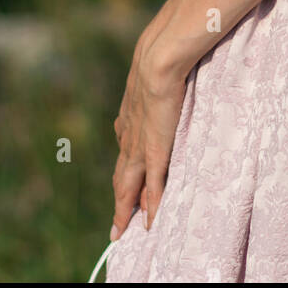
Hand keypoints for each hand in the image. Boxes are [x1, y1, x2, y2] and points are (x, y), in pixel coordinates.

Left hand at [110, 25, 187, 240]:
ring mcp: (140, 146)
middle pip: (121, 175)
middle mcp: (129, 136)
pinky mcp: (154, 152)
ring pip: (128, 186)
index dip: (124, 171)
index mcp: (130, 117)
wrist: (158, 60)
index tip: (123, 187)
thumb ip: (160, 83)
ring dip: (125, 209)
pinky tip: (151, 223)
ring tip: (122, 229)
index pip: (126, 151)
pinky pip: (152, 187)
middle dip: (119, 200)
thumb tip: (170, 77)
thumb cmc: (163, 58)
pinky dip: (151, 206)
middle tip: (117, 224)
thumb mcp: (156, 75)